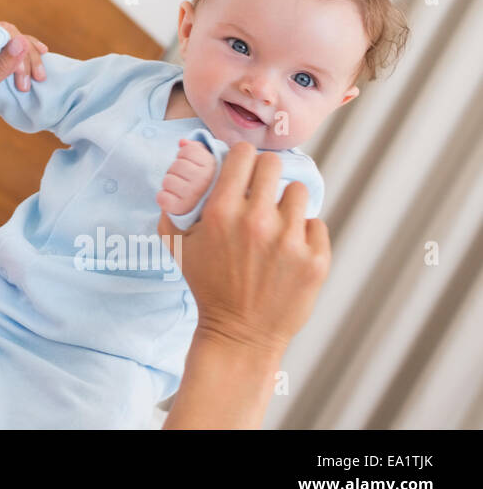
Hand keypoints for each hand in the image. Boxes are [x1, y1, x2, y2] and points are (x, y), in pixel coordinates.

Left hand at [0, 15, 48, 150]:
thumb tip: (21, 41)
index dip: (4, 45)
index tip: (16, 72)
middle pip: (0, 30)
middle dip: (18, 52)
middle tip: (26, 80)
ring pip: (9, 37)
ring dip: (26, 55)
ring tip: (38, 77)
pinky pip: (11, 45)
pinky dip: (26, 52)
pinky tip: (43, 53)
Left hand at [156, 138, 216, 215]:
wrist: (217, 215)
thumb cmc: (212, 185)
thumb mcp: (212, 163)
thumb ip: (198, 149)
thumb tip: (182, 142)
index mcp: (213, 167)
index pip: (187, 150)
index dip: (187, 157)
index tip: (196, 167)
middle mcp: (205, 180)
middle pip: (175, 165)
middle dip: (178, 171)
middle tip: (188, 181)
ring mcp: (193, 195)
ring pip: (167, 181)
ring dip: (172, 185)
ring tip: (184, 192)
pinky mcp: (181, 209)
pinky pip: (162, 198)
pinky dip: (165, 199)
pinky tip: (177, 202)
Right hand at [158, 141, 329, 359]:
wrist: (240, 334)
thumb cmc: (207, 287)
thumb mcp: (178, 246)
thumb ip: (172, 208)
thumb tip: (176, 176)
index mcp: (221, 212)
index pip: (243, 155)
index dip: (243, 156)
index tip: (244, 165)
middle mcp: (257, 221)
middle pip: (273, 165)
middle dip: (265, 173)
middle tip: (262, 188)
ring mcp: (290, 241)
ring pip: (298, 192)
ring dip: (287, 203)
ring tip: (277, 221)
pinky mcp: (315, 259)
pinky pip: (316, 224)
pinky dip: (305, 232)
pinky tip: (290, 247)